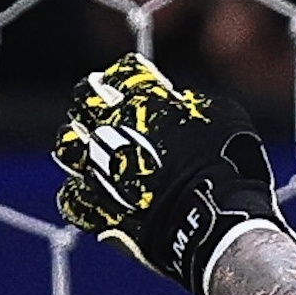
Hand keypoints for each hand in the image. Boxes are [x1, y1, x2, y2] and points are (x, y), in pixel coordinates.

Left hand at [52, 55, 293, 294]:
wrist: (211, 223)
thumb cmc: (227, 170)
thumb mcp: (227, 120)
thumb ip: (195, 106)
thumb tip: (179, 103)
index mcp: (146, 101)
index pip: (126, 72)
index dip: (130, 75)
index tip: (135, 82)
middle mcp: (114, 130)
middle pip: (86, 99)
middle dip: (94, 100)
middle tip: (105, 108)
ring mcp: (99, 169)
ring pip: (68, 145)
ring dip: (78, 142)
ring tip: (92, 148)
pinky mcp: (95, 208)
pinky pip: (72, 195)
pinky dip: (81, 192)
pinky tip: (93, 191)